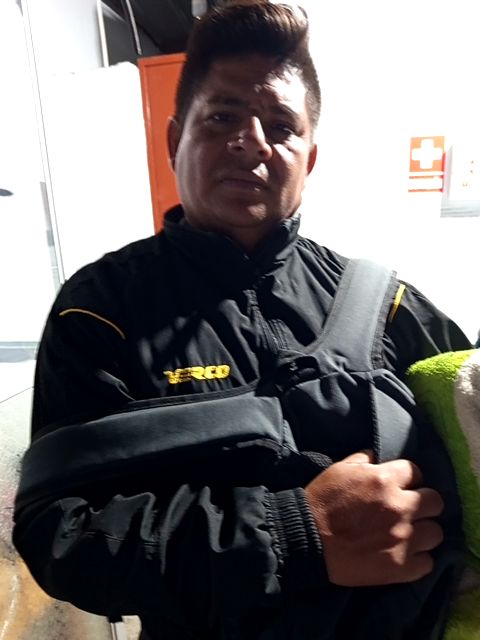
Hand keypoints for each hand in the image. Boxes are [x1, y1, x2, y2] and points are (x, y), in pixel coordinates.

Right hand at [304, 450, 443, 585]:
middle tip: (409, 509)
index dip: (409, 479)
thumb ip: (364, 459)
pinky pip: (427, 563)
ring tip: (409, 533)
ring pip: (436, 533)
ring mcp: (403, 538)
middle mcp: (400, 507)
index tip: (401, 486)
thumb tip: (378, 458)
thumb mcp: (340, 468)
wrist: (306, 538)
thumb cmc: (321, 501)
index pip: (416, 472)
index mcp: (385, 480)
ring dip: (423, 531)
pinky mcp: (400, 566)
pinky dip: (417, 559)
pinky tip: (403, 554)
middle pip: (435, 501)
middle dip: (423, 503)